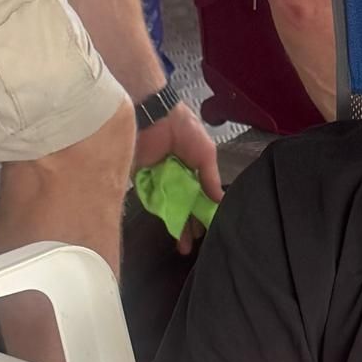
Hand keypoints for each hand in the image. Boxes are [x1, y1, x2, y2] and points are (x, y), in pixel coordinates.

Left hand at [133, 101, 223, 254]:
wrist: (155, 115)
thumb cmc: (184, 129)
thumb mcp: (206, 154)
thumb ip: (211, 179)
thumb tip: (220, 201)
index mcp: (193, 172)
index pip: (198, 199)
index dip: (203, 215)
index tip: (207, 231)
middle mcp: (175, 178)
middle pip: (182, 207)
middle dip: (187, 226)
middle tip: (191, 246)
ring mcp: (158, 180)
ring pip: (167, 208)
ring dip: (174, 225)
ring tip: (181, 245)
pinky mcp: (141, 179)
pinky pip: (149, 199)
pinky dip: (157, 212)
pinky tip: (168, 227)